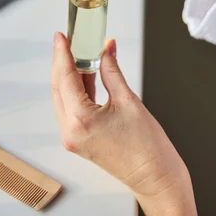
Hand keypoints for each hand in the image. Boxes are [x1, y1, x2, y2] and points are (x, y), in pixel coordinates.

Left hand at [51, 33, 197, 215]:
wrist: (156, 179)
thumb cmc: (148, 148)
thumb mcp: (129, 101)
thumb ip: (112, 71)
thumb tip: (106, 49)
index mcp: (80, 120)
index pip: (64, 77)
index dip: (62, 53)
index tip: (61, 36)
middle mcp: (70, 130)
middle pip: (59, 87)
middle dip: (63, 62)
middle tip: (71, 41)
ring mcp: (72, 138)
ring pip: (63, 98)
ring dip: (70, 76)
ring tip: (81, 54)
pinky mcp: (79, 141)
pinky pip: (71, 109)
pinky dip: (77, 91)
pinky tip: (86, 76)